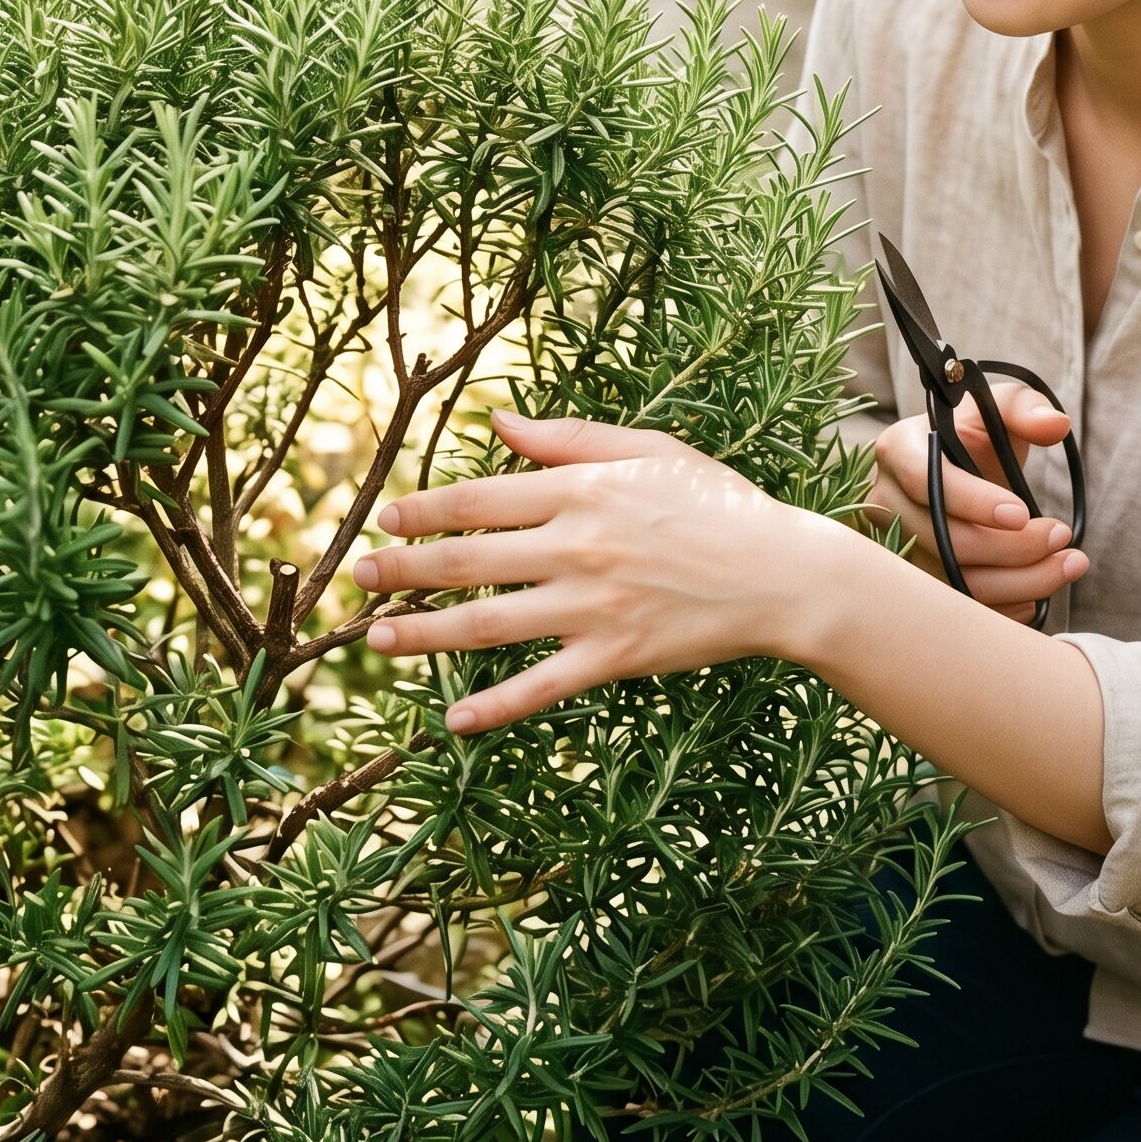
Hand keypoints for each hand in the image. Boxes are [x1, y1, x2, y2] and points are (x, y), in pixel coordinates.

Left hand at [350, 409, 831, 735]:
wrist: (781, 573)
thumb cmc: (717, 502)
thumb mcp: (648, 449)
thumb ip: (568, 437)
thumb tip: (498, 421)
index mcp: (582, 489)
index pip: (479, 498)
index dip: (424, 509)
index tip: (385, 518)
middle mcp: (576, 546)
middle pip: (467, 560)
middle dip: (403, 570)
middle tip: (359, 577)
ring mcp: (592, 606)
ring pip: (486, 624)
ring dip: (424, 633)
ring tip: (376, 639)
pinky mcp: (614, 656)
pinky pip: (540, 686)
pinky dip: (494, 707)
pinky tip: (451, 720)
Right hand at [864, 383, 1086, 621]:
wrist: (961, 472)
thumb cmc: (978, 436)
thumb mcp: (1000, 408)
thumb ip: (1027, 408)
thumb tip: (1054, 424)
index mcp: (898, 449)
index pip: (926, 480)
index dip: (973, 501)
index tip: (1023, 512)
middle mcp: (884, 501)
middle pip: (942, 540)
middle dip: (1012, 547)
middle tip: (1062, 537)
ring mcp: (894, 546)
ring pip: (953, 582)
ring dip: (1019, 581)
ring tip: (1069, 564)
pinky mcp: (913, 584)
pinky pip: (958, 609)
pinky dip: (1004, 607)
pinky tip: (1040, 592)